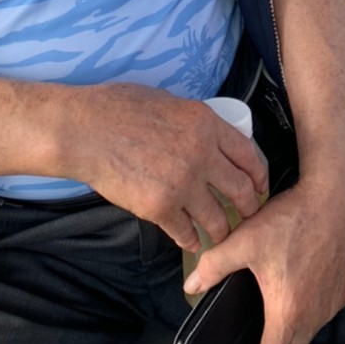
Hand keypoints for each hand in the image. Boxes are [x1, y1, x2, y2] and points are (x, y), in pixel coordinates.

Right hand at [72, 84, 267, 251]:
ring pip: (217, 218)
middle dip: (248, 208)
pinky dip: (191, 239)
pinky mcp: (159, 208)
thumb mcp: (169, 102)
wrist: (84, 131)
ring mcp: (181, 183)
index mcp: (205, 124)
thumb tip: (210, 136)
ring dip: (221, 230)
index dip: (259, 175)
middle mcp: (200, 154)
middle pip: (241, 190)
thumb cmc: (119, 108)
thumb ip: (194, 122)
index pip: (248, 155)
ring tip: (220, 235)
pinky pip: (186, 232)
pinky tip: (191, 241)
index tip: (260, 186)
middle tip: (246, 215)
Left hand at [183, 169, 344, 343]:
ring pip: (310, 333)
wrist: (335, 197)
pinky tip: (295, 291)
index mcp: (287, 311)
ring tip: (272, 321)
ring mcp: (332, 303)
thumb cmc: (291, 219)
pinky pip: (323, 312)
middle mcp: (314, 315)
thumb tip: (191, 284)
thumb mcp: (244, 240)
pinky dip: (309, 313)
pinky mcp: (344, 289)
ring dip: (292, 335)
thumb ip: (214, 265)